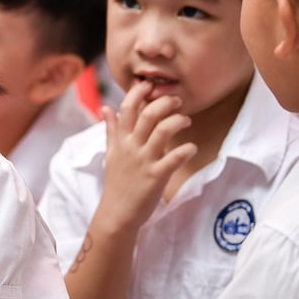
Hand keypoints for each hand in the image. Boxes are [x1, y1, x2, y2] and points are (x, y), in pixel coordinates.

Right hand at [98, 81, 196, 232]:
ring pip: (162, 131)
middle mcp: (131, 147)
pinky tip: (192, 148)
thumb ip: (111, 130)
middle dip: (164, 102)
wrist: (117, 213)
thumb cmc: (117, 183)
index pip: (127, 108)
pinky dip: (187, 150)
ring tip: (187, 120)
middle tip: (177, 101)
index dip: (138, 92)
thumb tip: (105, 108)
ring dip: (178, 121)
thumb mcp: (111, 153)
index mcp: (121, 140)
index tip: (149, 85)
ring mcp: (144, 161)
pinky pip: (174, 158)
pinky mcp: (156, 176)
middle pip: (147, 114)